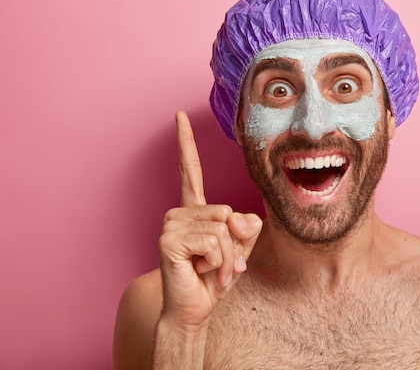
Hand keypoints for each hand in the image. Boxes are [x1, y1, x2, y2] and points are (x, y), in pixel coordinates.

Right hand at [158, 111, 261, 331]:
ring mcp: (171, 224)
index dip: (186, 143)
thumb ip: (245, 226)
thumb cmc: (214, 277)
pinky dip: (218, 261)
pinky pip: (213, 240)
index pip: (190, 170)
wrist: (194, 309)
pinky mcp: (169, 239)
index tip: (179, 116)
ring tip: (211, 269)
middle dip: (234, 243)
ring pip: (222, 226)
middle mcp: (179, 212)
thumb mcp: (239, 248)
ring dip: (226, 256)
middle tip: (221, 264)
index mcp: (195, 210)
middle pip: (227, 211)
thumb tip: (234, 215)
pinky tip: (203, 271)